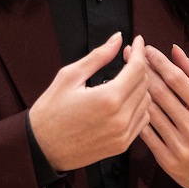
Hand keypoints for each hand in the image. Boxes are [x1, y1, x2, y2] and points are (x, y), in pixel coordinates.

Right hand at [28, 33, 152, 171]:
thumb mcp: (69, 76)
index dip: (139, 51)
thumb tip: (118, 39)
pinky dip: (138, 106)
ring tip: (124, 77)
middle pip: (145, 84)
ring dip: (139, 86)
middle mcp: (120, 118)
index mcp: (108, 98)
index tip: (137, 41)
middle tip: (125, 56)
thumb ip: (98, 56)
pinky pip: (142, 120)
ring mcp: (123, 134)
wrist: (41, 148)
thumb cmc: (50, 111)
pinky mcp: (122, 146)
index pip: (137, 68)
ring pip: (147, 102)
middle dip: (138, 66)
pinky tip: (124, 99)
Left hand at [137, 43, 188, 187]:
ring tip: (126, 78)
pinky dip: (137, 117)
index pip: (177, 79)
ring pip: (150, 112)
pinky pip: (146, 134)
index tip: (146, 49)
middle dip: (143, 71)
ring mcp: (180, 146)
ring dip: (136, 92)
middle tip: (129, 57)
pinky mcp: (168, 160)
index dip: (159, 62)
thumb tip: (175, 50)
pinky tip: (129, 105)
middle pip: (161, 93)